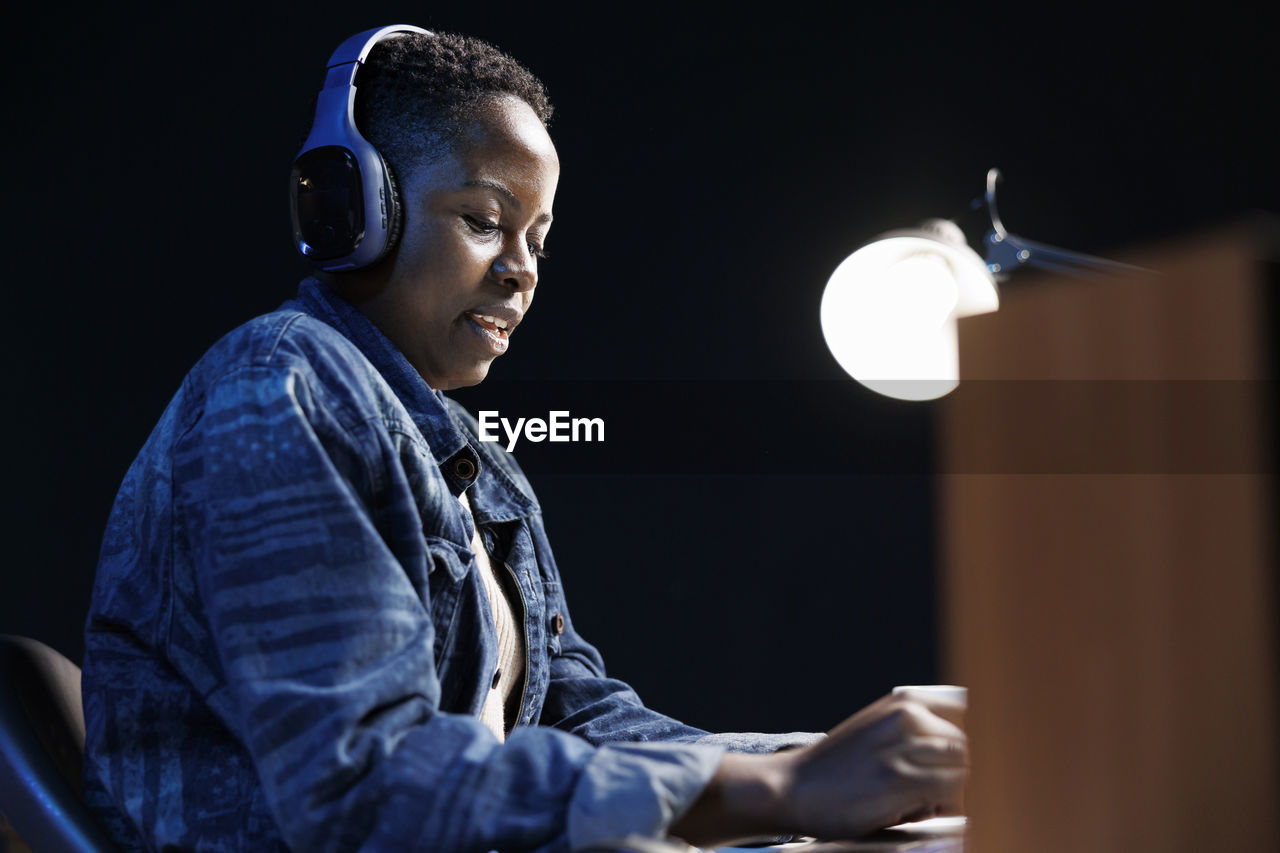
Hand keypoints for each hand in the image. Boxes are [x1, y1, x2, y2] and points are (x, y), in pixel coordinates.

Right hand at [669, 691, 966, 846]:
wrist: (794, 788)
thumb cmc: (835, 766)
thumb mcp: (874, 729)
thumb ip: (911, 730)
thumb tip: (960, 753)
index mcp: (903, 702)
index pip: (959, 722)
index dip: (951, 752)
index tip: (940, 772)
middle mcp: (907, 718)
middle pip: (961, 747)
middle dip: (953, 773)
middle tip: (928, 797)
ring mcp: (904, 748)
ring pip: (959, 771)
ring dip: (948, 792)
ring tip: (918, 805)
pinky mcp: (901, 782)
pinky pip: (947, 795)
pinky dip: (940, 808)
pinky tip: (911, 812)